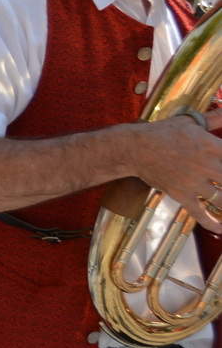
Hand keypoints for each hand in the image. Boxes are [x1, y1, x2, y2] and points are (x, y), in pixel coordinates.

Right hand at [131, 113, 221, 231]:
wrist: (134, 148)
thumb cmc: (161, 132)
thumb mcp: (189, 122)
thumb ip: (214, 118)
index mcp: (213, 146)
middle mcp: (208, 166)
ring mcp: (195, 182)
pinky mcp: (182, 194)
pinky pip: (200, 213)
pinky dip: (211, 223)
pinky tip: (220, 229)